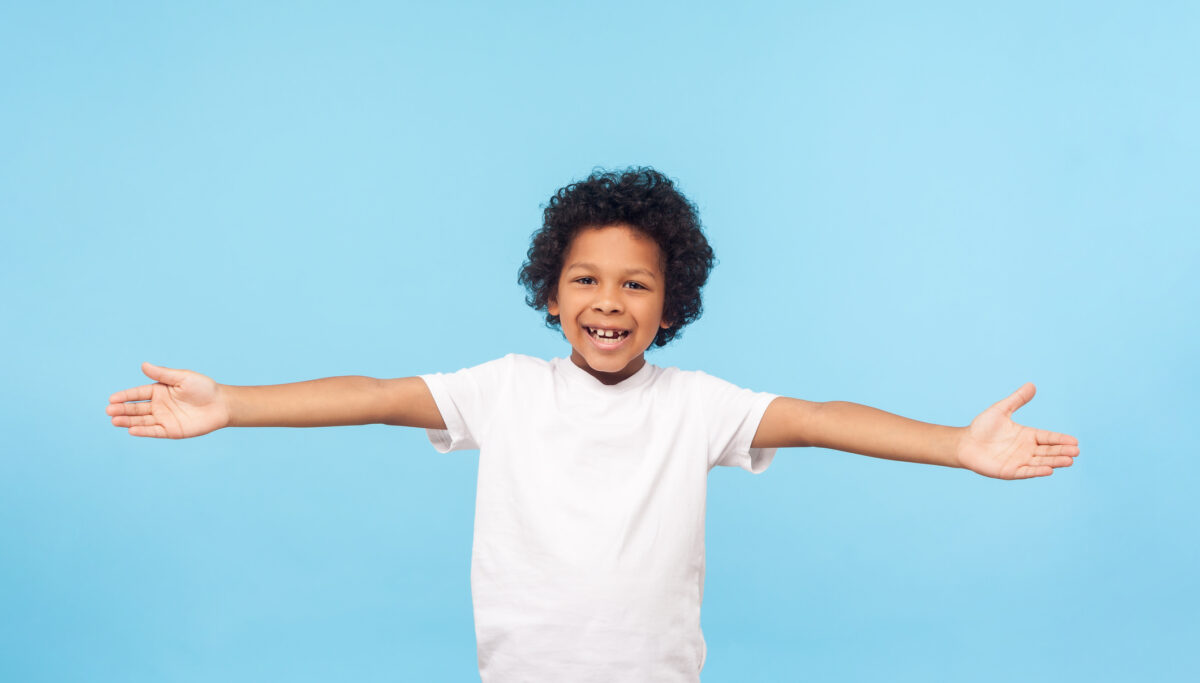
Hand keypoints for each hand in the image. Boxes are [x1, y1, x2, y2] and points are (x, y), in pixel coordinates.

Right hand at [107, 362, 230, 438]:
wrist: (221, 405)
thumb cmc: (203, 388)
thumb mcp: (182, 377)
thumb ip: (163, 374)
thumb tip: (143, 365)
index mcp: (159, 391)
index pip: (137, 394)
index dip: (125, 396)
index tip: (112, 399)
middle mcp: (159, 405)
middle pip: (136, 408)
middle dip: (122, 410)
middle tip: (109, 411)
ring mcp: (164, 418)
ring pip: (141, 420)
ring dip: (127, 421)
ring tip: (114, 420)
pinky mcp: (171, 430)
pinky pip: (154, 431)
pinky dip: (143, 431)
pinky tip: (131, 430)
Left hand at [956, 383, 1078, 478]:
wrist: (964, 442)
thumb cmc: (982, 427)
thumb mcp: (1001, 410)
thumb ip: (1017, 400)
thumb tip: (1032, 385)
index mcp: (1027, 435)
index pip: (1048, 437)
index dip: (1061, 439)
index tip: (1075, 441)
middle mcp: (1026, 449)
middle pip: (1049, 451)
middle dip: (1063, 451)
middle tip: (1076, 452)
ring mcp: (1019, 461)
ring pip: (1041, 462)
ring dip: (1055, 462)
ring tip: (1069, 461)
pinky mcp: (1010, 471)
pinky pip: (1026, 471)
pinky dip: (1037, 471)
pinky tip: (1049, 470)